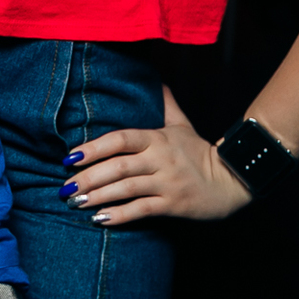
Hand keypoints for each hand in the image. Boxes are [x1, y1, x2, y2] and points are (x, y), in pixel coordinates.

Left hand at [60, 85, 252, 224]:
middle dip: (88, 177)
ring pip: (126, 189)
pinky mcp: (174, 204)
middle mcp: (161, 159)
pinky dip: (120, 215)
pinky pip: (142, 210)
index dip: (93, 148)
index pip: (120, 139)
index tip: (70, 157)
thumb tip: (157, 79)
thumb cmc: (201, 152)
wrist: (233, 180)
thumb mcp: (182, 125)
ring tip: (75, 202)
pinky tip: (100, 219)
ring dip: (98, 196)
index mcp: (157, 138)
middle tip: (65, 187)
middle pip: (118, 166)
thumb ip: (166, 104)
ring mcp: (167, 182)